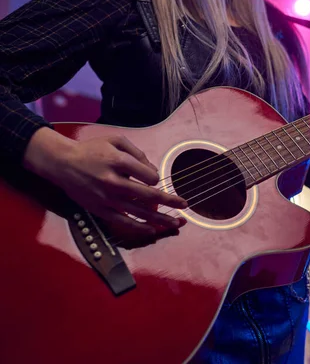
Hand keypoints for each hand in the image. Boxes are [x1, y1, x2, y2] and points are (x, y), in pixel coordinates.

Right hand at [24, 128, 187, 241]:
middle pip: (149, 195)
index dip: (156, 178)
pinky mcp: (100, 210)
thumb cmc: (92, 150)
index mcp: (118, 162)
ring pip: (139, 212)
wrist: (62, 163)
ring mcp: (106, 198)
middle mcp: (113, 181)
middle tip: (185, 204)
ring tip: (176, 222)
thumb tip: (154, 171)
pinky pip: (123, 222)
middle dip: (170, 201)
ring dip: (160, 218)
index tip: (154, 178)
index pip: (149, 175)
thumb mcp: (115, 141)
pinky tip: (152, 230)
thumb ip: (138, 153)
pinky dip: (139, 227)